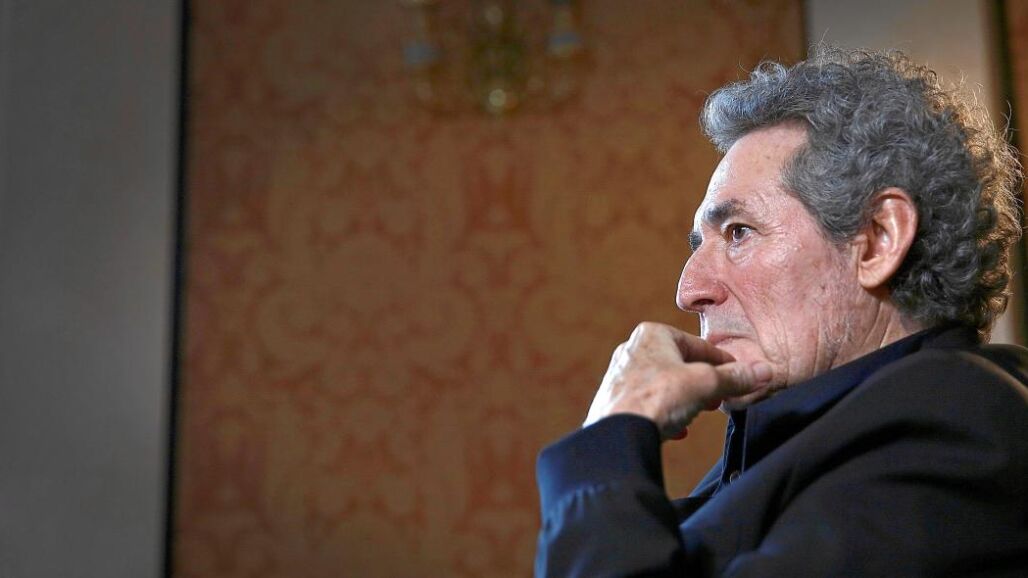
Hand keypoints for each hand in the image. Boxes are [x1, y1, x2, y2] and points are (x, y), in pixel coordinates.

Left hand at [584, 322, 772, 439]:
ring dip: (686, 398)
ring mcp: (621, 376)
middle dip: (703, 381)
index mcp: (653, 334)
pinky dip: (667, 413)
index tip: (740, 374)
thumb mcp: (706, 384)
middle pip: (680, 363)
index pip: (699, 345)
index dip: (724, 361)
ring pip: (665, 384)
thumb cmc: (657, 400)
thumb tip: (764, 371)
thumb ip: (735, 377)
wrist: (617, 436)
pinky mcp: (615, 401)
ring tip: (699, 412)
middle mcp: (632, 350)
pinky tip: (677, 429)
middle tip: (721, 397)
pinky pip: (650, 404)